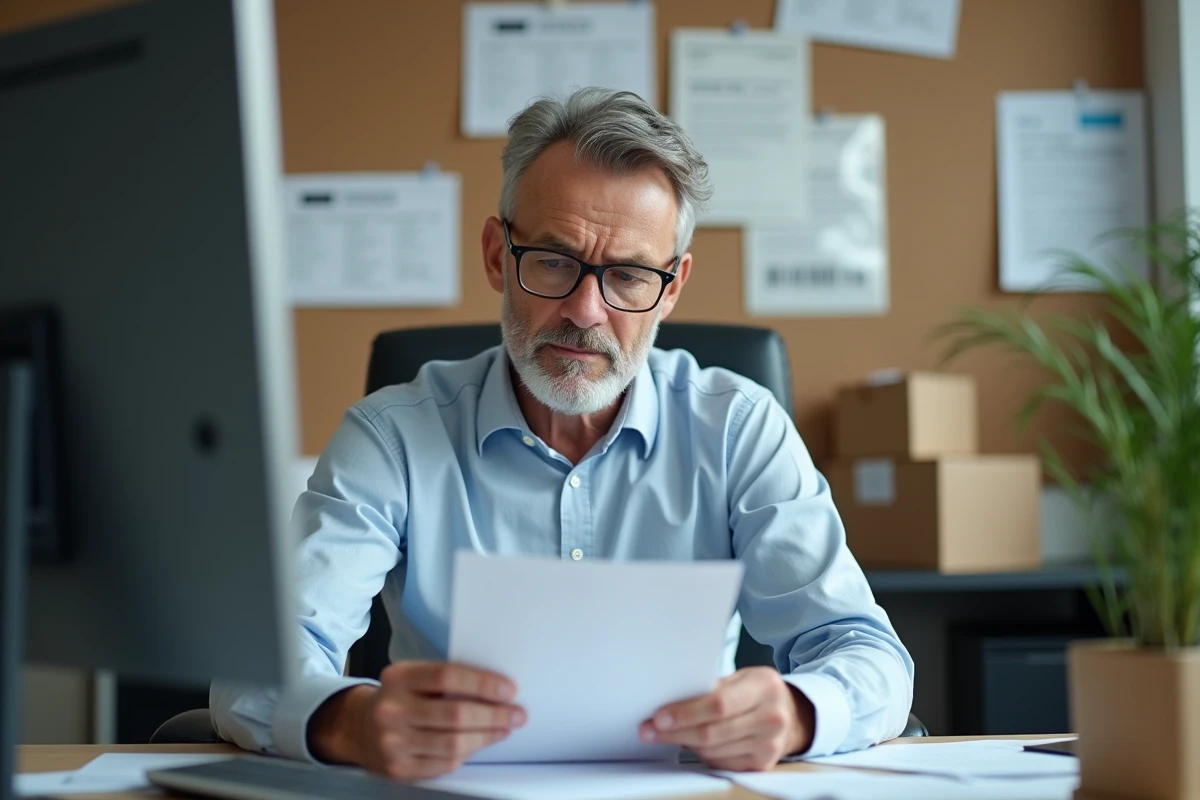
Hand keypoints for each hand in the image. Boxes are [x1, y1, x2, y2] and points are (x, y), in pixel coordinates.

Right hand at [309, 662, 525, 779]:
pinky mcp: (398, 769)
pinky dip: (467, 754)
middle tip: (516, 713)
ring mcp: (393, 742)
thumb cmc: (399, 698)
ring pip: (454, 743)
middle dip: (494, 714)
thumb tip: (495, 687)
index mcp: (398, 678)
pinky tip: (479, 743)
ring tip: (504, 728)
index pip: (448, 676)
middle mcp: (391, 710)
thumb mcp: (413, 677)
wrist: (359, 728)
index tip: (509, 689)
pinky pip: (444, 763)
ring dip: (487, 736)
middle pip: (456, 714)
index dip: (483, 683)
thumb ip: (446, 679)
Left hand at [638, 666, 814, 770]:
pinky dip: (701, 754)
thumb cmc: (758, 691)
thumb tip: (673, 700)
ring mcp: (769, 744)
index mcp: (765, 687)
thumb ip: (714, 686)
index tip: (659, 717)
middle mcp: (771, 717)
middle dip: (675, 732)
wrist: (791, 714)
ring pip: (713, 751)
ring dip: (684, 744)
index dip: (686, 713)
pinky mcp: (762, 764)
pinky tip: (690, 744)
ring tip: (665, 735)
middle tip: (649, 730)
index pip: (720, 704)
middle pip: (713, 732)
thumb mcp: (742, 677)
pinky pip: (721, 763)